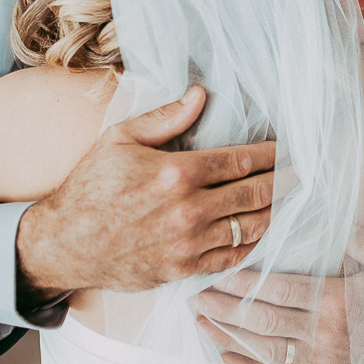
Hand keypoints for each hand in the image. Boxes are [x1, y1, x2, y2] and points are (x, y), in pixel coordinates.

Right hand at [16, 86, 277, 303]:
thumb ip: (166, 118)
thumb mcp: (120, 139)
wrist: (61, 245)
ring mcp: (189, 244)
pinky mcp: (183, 270)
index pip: (242, 161)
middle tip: (302, 173)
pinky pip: (233, 257)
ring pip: (251, 226)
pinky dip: (253, 243)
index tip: (286, 149)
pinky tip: (260, 230)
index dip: (271, 154)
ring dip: (274, 211)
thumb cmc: (89, 188)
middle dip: (283, 181)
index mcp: (177, 173)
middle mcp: (189, 210)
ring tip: (286, 199)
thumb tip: (200, 94)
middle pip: (256, 193)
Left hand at [195, 243, 363, 363]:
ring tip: (202, 320)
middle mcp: (324, 333)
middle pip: (264, 320)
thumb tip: (339, 222)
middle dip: (226, 308)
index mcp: (336, 300)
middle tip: (197, 296)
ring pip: (264, 348)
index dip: (246, 284)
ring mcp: (319, 359)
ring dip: (228, 335)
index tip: (219, 274)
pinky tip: (224, 355)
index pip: (279, 291)